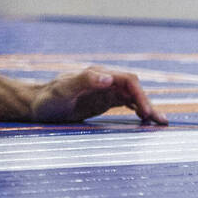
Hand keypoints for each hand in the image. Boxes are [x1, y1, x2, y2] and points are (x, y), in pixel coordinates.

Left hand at [29, 66, 166, 124]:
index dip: (141, 94)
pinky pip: (126, 103)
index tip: (146, 112)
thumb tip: (109, 78)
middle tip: (159, 122)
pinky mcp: (102, 101)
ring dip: (147, 107)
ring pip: (133, 96)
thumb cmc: (49, 97)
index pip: (128, 80)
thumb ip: (84, 80)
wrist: (36, 104)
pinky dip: (138, 110)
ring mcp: (104, 91)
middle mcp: (103, 80)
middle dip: (148, 102)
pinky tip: (146, 120)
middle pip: (134, 88)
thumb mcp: (64, 90)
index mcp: (97, 75)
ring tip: (160, 123)